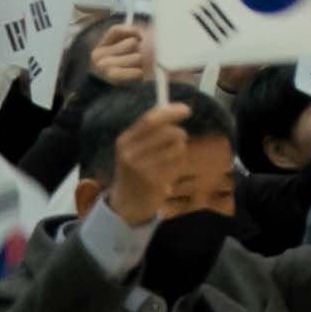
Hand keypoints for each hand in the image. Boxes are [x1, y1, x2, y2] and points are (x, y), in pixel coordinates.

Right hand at [101, 103, 227, 231]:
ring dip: (181, 151)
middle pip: (167, 132)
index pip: (150, 120)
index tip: (186, 109)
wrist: (126, 203)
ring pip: (177, 148)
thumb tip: (176, 109)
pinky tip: (169, 172)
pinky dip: (179, 165)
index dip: (171, 112)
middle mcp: (130, 154)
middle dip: (180, 133)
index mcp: (124, 141)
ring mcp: (141, 170)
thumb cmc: (136, 169)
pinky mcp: (154, 182)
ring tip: (170, 160)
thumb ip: (151, 130)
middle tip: (181, 138)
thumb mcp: (134, 148)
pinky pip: (179, 164)